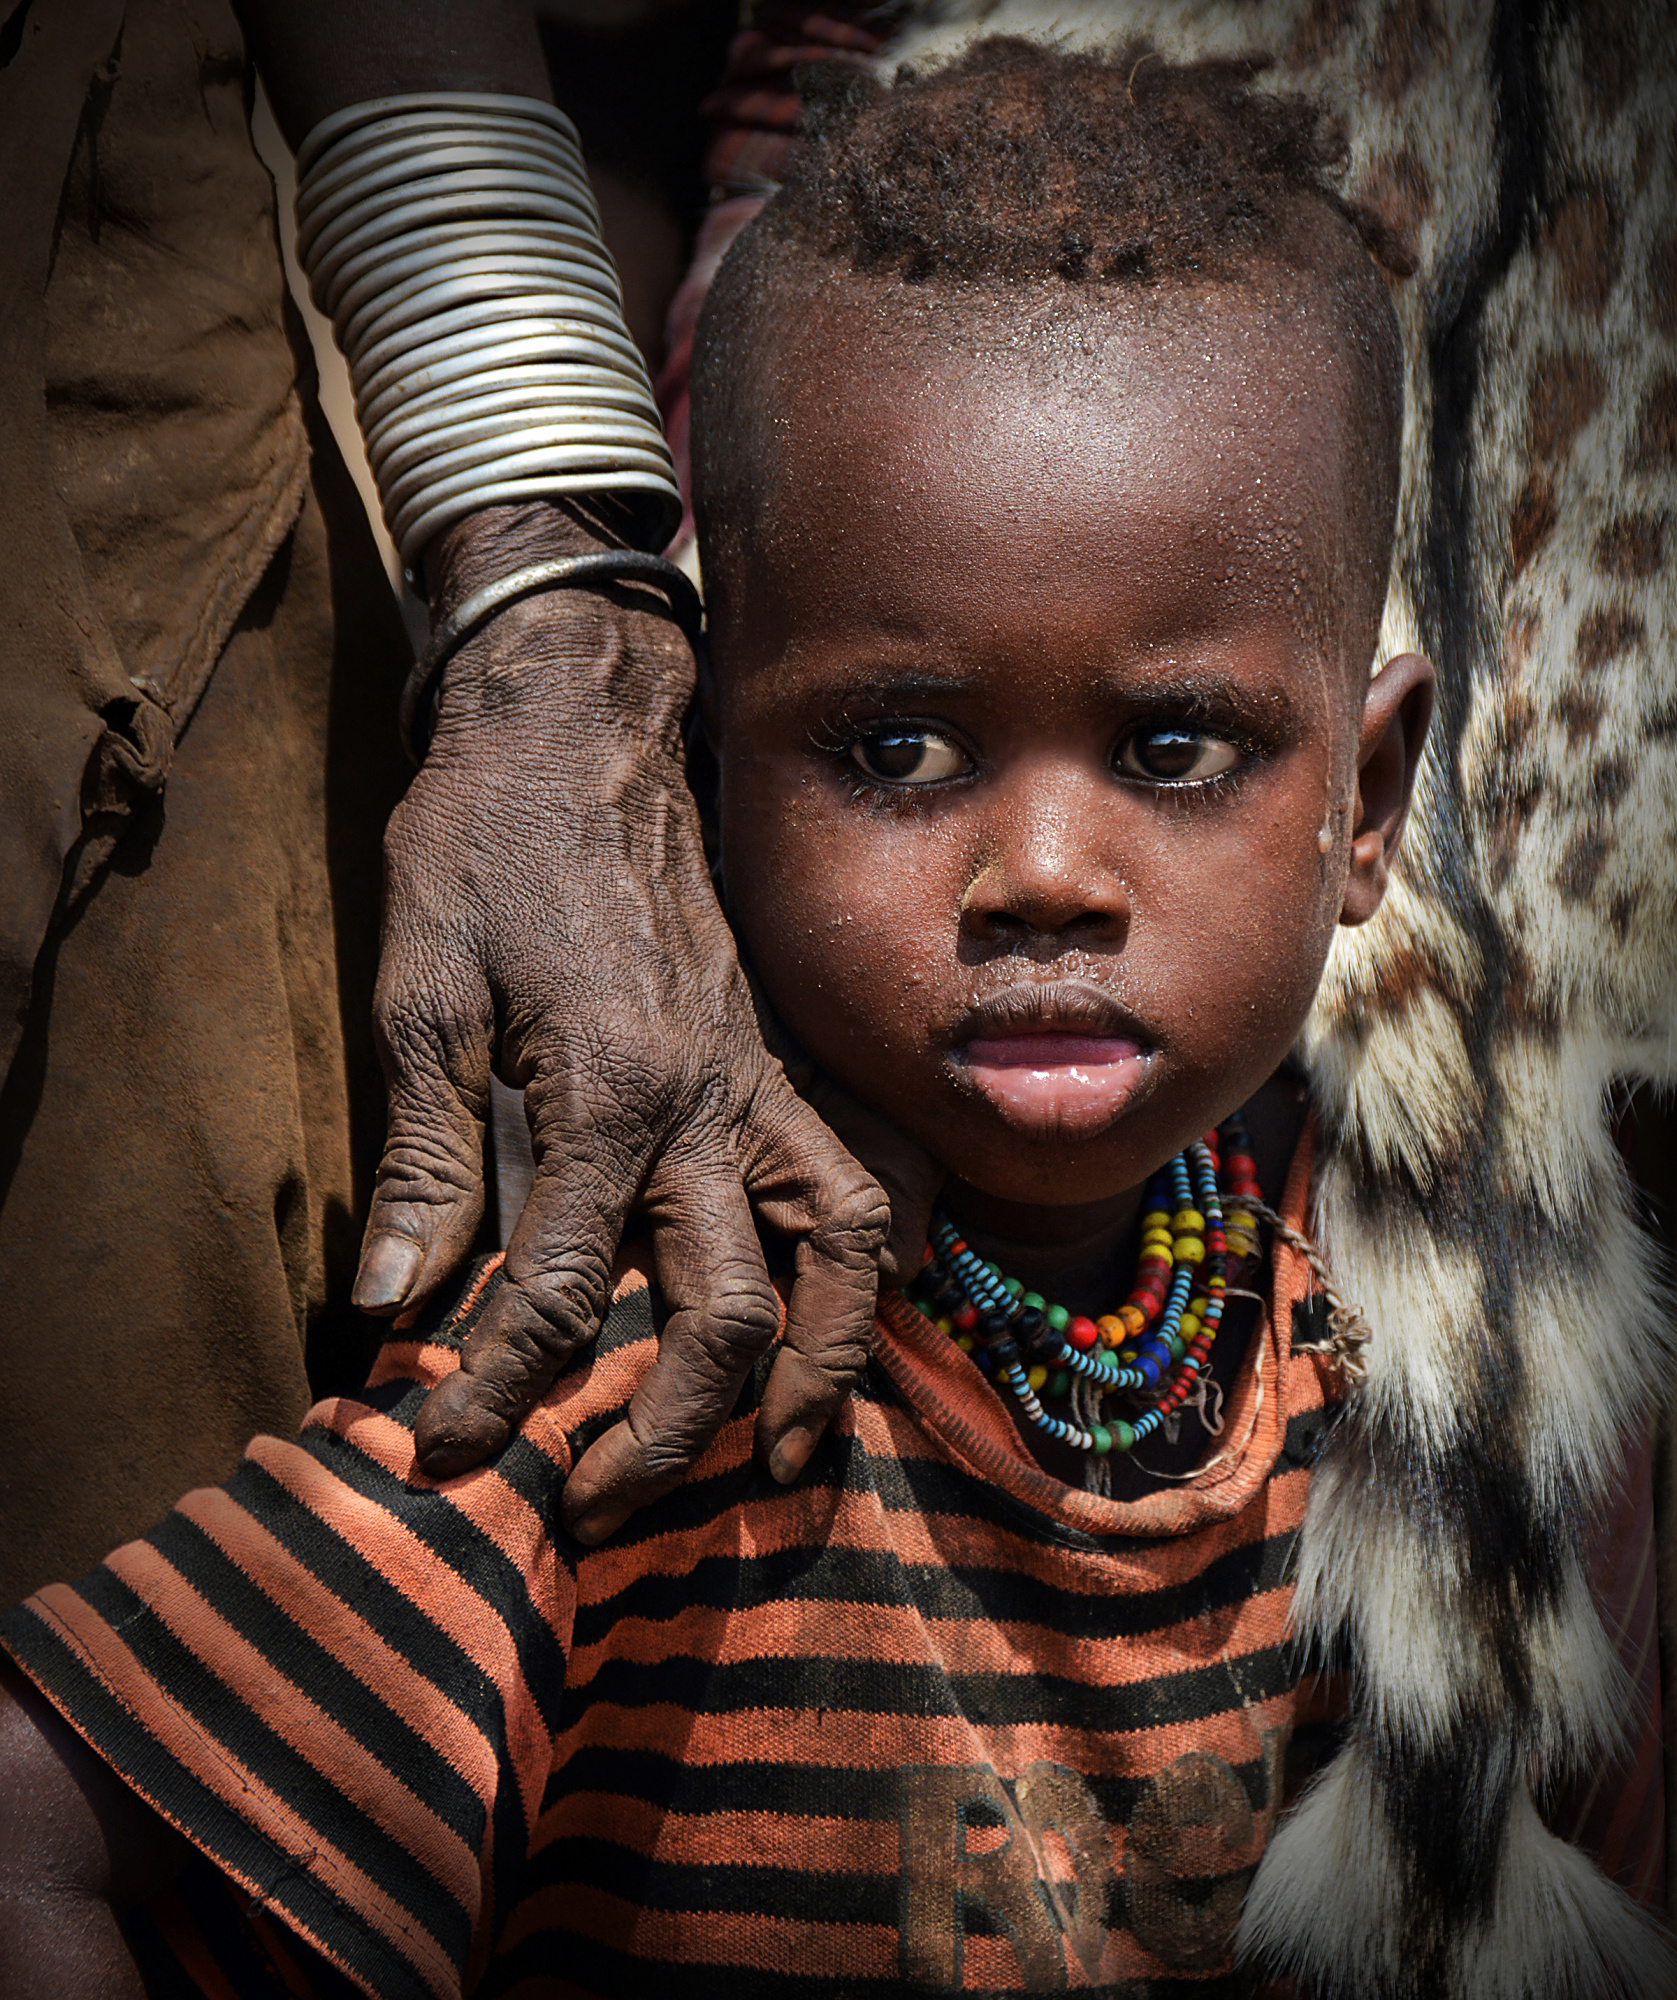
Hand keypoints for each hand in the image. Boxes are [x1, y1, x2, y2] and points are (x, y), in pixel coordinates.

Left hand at [355, 503, 889, 1539]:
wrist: (583, 721)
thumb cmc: (485, 844)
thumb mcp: (422, 990)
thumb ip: (425, 1156)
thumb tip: (389, 1300)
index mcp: (604, 1091)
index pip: (549, 1292)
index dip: (491, 1393)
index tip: (438, 1456)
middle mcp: (711, 1101)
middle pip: (729, 1312)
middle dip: (668, 1435)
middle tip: (597, 1502)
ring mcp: (770, 1077)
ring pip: (847, 1255)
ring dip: (823, 1372)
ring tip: (777, 1458)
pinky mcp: (793, 1053)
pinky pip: (868, 1175)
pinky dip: (867, 1267)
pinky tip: (835, 1315)